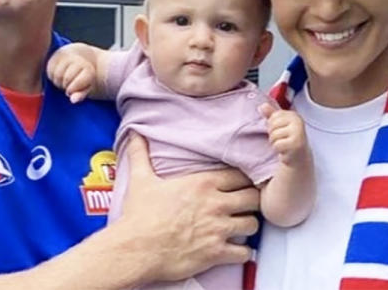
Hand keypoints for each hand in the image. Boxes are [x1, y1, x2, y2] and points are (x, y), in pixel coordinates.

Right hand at [46, 47, 96, 102]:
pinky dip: (52, 76)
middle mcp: (78, 60)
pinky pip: (49, 71)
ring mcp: (66, 56)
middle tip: (68, 84)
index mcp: (88, 70)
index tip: (73, 89)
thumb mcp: (85, 88)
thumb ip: (80, 95)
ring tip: (64, 79)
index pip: (74, 86)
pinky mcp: (55, 56)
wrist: (81, 58)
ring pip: (57, 76)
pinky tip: (58, 74)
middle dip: (65, 85)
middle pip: (65, 80)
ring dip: (58, 81)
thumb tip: (73, 100)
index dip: (71, 90)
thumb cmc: (83, 77)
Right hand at [116, 135, 259, 283]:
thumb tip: (134, 134)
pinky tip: (234, 250)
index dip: (243, 180)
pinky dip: (242, 252)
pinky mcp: (216, 253)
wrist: (135, 249)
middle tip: (243, 206)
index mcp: (202, 183)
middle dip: (250, 201)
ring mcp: (218, 229)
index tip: (240, 185)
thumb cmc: (139, 216)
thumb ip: (141, 154)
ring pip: (253, 224)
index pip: (240, 176)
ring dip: (248, 225)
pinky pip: (244, 252)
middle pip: (253, 198)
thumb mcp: (141, 180)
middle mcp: (215, 204)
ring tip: (240, 227)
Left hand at [261, 103, 308, 166]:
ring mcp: (298, 133)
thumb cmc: (287, 139)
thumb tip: (262, 106)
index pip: (273, 117)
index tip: (281, 131)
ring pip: (274, 135)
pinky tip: (285, 150)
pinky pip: (277, 145)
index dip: (272, 125)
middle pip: (272, 125)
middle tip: (282, 139)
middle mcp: (298, 122)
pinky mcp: (296, 144)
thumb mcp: (280, 125)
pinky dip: (278, 149)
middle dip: (273, 134)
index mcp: (294, 115)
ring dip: (275, 142)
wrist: (299, 156)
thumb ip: (271, 114)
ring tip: (283, 145)